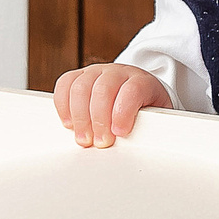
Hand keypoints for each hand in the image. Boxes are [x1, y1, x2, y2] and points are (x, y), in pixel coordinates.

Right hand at [53, 63, 170, 147]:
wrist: (139, 91)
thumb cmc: (145, 109)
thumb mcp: (155, 118)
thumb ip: (147, 128)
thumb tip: (136, 146)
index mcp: (141, 81)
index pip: (132, 90)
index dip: (123, 112)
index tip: (120, 132)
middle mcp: (118, 72)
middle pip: (103, 89)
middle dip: (99, 120)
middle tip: (100, 142)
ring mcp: (97, 72)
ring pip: (81, 87)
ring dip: (79, 117)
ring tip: (84, 139)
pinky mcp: (80, 76)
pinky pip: (65, 84)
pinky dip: (63, 105)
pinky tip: (70, 123)